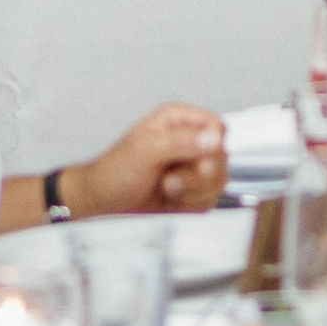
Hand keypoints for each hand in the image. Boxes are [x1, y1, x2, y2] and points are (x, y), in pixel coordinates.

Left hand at [74, 103, 226, 214]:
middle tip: (171, 180)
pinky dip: (191, 205)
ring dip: (192, 192)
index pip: (216, 127)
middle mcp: (190, 141)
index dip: (213, 146)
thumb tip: (212, 139)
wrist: (104, 202)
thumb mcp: (145, 150)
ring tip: (166, 188)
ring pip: (218, 180)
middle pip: (221, 157)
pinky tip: (171, 200)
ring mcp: (192, 167)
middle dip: (197, 176)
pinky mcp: (193, 191)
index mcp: (178, 121)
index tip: (197, 160)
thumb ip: (180, 142)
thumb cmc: (115, 171)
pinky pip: (210, 199)